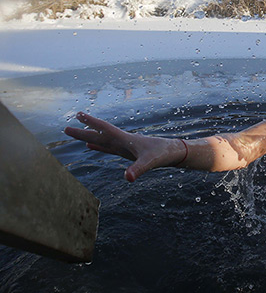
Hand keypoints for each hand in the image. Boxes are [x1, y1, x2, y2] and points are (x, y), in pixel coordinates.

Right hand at [64, 112, 184, 181]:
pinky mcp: (127, 153)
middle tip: (66, 128)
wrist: (174, 153)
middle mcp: (123, 141)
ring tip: (75, 133)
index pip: (105, 129)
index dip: (91, 122)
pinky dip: (98, 146)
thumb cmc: (164, 154)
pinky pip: (108, 148)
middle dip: (82, 131)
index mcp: (126, 140)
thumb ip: (138, 169)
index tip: (78, 114)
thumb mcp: (150, 163)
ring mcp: (124, 147)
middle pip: (99, 135)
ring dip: (88, 137)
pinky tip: (91, 145)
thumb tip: (127, 178)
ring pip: (102, 140)